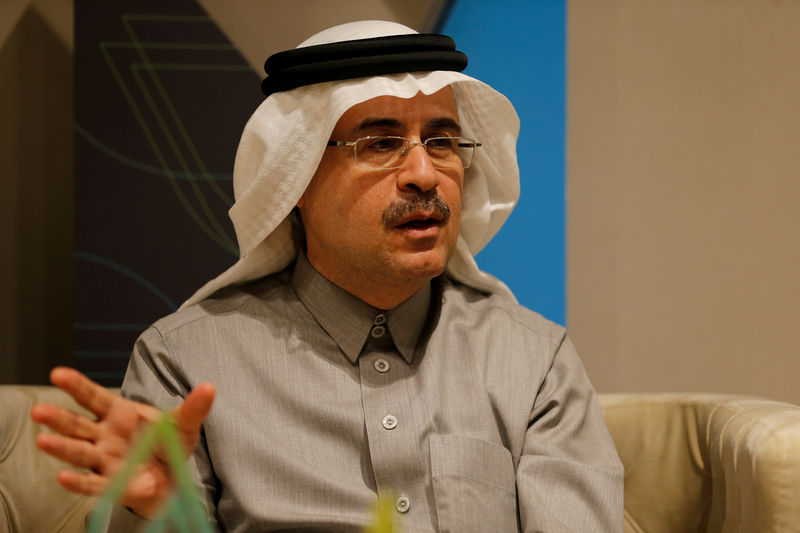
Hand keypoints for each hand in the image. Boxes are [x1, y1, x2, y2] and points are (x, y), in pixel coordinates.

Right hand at [30, 367, 214, 518]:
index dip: (77, 385)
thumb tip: (210, 387)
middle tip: (39, 410)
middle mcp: (104, 436)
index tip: (58, 373)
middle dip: (58, 418)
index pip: (93, 398)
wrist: (173, 478)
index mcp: (119, 414)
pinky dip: (78, 482)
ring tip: (43, 441)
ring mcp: (104, 460)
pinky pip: (91, 483)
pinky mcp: (110, 483)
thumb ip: (194, 407)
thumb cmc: (169, 444)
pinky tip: (63, 478)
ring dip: (61, 447)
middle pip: (77, 425)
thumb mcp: (184, 424)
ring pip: (78, 452)